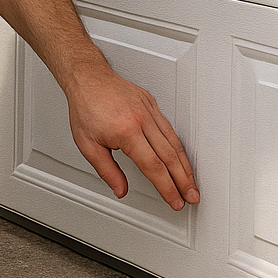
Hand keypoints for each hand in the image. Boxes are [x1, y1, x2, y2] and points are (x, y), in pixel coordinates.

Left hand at [64, 59, 199, 210]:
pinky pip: (169, 128)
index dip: (167, 188)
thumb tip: (120, 190)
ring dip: (185, 166)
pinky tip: (181, 157)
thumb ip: (107, 171)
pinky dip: (178, 146)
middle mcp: (141, 120)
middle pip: (170, 157)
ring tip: (191, 182)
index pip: (153, 167)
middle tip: (191, 197)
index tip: (175, 200)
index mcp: (126, 132)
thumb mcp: (88, 145)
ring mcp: (149, 110)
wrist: (87, 77)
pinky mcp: (152, 104)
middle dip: (184, 181)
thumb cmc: (86, 107)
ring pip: (174, 142)